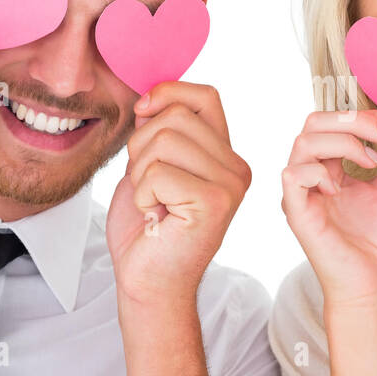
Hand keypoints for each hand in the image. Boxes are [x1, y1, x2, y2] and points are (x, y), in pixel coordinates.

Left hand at [105, 82, 250, 310]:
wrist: (148, 282)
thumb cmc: (147, 230)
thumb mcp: (149, 167)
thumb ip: (158, 132)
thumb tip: (151, 98)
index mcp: (225, 155)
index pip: (204, 96)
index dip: (168, 93)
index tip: (142, 113)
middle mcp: (236, 167)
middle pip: (175, 116)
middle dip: (141, 145)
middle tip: (147, 185)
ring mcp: (230, 185)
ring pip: (163, 141)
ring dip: (140, 173)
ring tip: (152, 202)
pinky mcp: (215, 203)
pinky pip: (158, 172)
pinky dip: (142, 194)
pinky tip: (155, 217)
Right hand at [280, 109, 376, 308]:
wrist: (371, 280)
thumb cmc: (375, 240)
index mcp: (328, 166)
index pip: (337, 122)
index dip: (369, 116)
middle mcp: (310, 174)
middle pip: (315, 122)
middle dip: (355, 120)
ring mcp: (300, 192)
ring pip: (303, 141)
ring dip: (344, 142)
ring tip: (371, 162)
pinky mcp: (295, 212)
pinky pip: (293, 175)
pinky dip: (321, 172)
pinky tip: (342, 188)